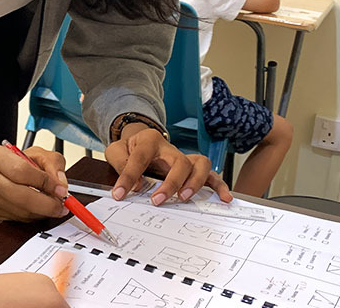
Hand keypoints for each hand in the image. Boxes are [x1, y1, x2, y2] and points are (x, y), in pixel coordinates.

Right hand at [0, 145, 69, 222]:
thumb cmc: (6, 163)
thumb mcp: (31, 153)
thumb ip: (51, 162)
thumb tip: (60, 183)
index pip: (23, 171)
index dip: (45, 182)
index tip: (60, 189)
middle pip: (21, 196)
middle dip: (47, 205)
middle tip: (61, 205)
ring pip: (20, 212)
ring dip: (41, 213)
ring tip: (53, 207)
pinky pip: (16, 220)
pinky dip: (31, 217)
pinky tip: (38, 210)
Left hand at [105, 124, 231, 203]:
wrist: (141, 141)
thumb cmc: (130, 149)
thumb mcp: (116, 150)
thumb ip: (120, 164)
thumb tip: (136, 186)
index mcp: (149, 140)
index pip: (139, 158)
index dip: (128, 176)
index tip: (120, 194)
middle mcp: (170, 148)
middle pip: (179, 161)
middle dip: (171, 183)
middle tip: (157, 200)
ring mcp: (183, 158)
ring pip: (199, 164)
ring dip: (195, 183)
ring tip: (185, 198)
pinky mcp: (192, 168)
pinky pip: (210, 174)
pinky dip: (218, 185)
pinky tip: (223, 198)